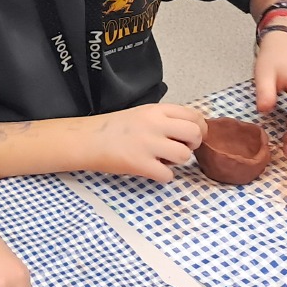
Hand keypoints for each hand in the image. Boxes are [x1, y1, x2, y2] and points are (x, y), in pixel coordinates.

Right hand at [84, 103, 207, 182]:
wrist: (87, 139)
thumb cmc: (114, 128)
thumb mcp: (142, 113)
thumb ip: (165, 118)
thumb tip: (192, 129)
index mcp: (156, 110)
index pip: (194, 115)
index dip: (199, 128)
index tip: (191, 136)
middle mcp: (155, 124)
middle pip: (195, 134)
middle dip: (193, 144)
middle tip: (180, 148)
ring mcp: (148, 144)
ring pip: (184, 156)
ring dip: (177, 162)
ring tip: (162, 159)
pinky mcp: (140, 164)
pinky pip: (168, 175)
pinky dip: (163, 176)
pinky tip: (152, 170)